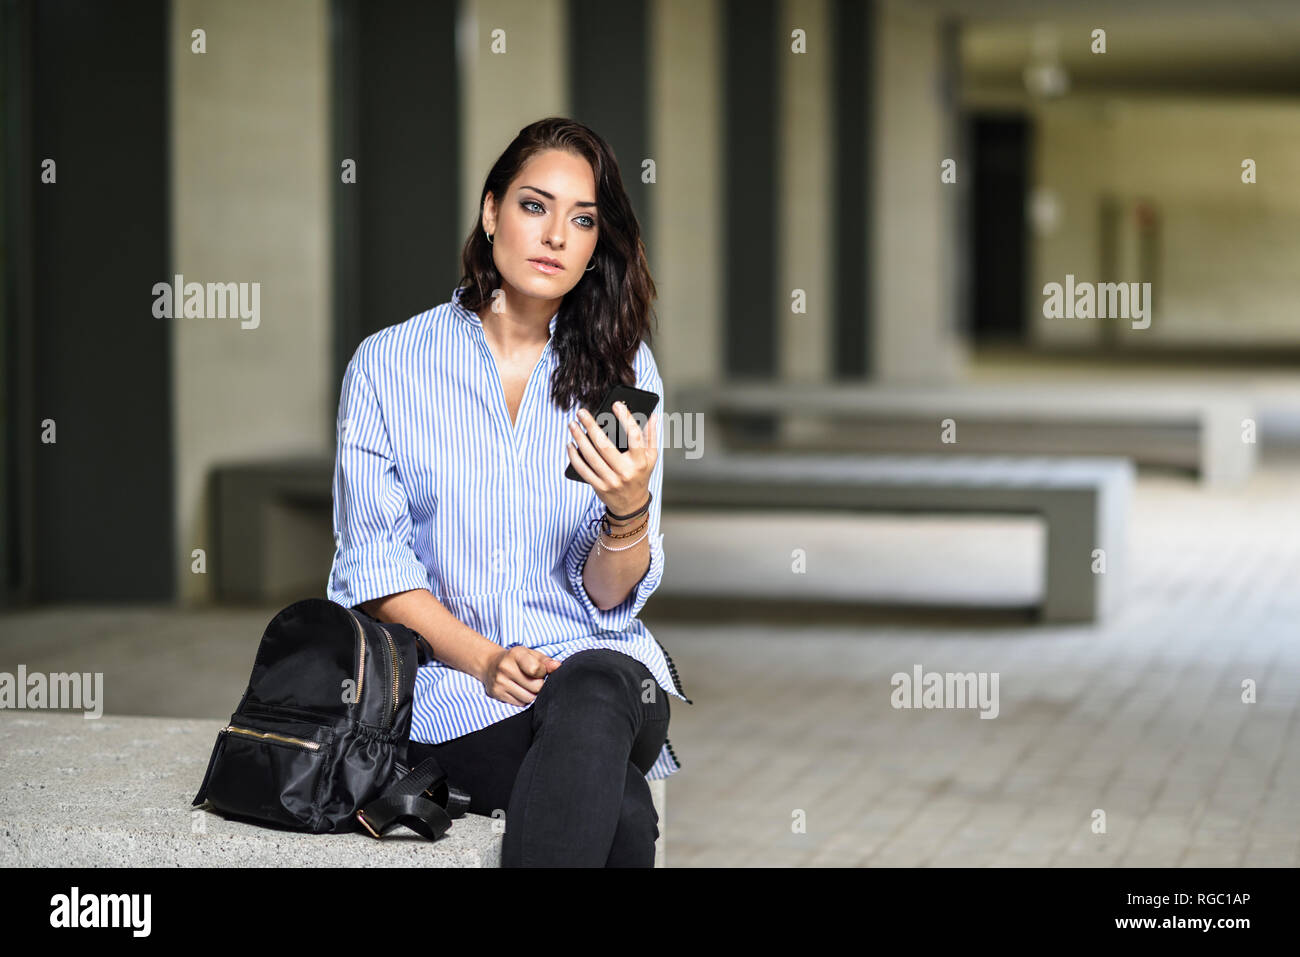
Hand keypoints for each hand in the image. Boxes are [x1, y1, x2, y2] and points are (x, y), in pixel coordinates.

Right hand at [478, 645, 560, 706]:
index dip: (544, 673)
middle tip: (537, 680)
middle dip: (540, 685)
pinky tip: (521, 690)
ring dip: (533, 695)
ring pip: (528, 698)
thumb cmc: (516, 659)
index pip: (536, 669)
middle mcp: (505, 668)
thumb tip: (557, 666)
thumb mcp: (531, 654)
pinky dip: (524, 699)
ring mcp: (499, 682)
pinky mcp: (496, 694)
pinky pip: (519, 704)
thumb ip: (545, 661)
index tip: (541, 671)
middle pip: (535, 687)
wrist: (490, 664)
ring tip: (529, 686)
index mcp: (516, 654)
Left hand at [566, 401, 657, 515]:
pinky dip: (574, 457)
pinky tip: (570, 444)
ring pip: (591, 456)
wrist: (631, 504)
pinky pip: (583, 470)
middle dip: (591, 426)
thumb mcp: (651, 457)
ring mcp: (611, 481)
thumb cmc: (641, 474)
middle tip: (581, 412)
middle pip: (605, 445)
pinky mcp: (599, 487)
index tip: (616, 404)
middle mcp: (625, 472)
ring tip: (572, 424)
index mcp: (640, 461)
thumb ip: (651, 435)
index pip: (634, 437)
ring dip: (579, 439)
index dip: (626, 418)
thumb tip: (652, 415)